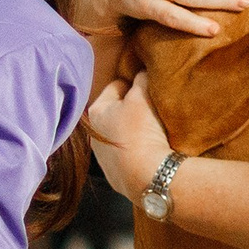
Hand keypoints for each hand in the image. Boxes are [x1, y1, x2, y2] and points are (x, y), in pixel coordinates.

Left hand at [85, 71, 172, 202]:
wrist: (148, 176)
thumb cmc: (141, 131)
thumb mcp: (143, 95)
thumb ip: (141, 78)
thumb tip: (141, 71)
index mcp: (95, 112)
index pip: (116, 85)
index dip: (135, 85)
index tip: (149, 90)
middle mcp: (94, 135)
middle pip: (118, 111)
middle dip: (134, 109)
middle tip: (153, 110)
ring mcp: (103, 158)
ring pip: (122, 134)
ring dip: (135, 131)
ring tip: (154, 133)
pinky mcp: (116, 175)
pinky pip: (128, 155)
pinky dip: (137, 151)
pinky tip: (150, 153)